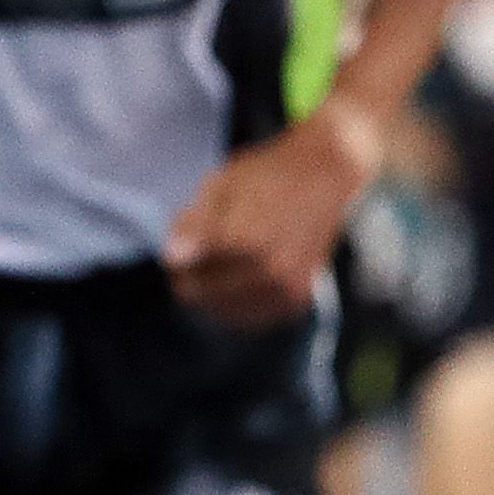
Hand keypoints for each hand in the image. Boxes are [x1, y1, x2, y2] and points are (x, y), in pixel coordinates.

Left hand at [163, 100, 377, 329]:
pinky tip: (236, 279)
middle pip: (202, 295)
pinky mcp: (300, 299)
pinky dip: (236, 305)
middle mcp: (271, 273)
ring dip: (212, 292)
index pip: (185, 272)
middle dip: (191, 275)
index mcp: (246, 243)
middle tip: (200, 247)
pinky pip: (251, 319)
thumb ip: (192, 226)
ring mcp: (288, 290)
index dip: (176, 256)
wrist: (322, 176)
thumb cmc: (264, 175)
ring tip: (221, 259)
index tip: (185, 238)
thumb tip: (171, 259)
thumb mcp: (217, 187)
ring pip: (224, 312)